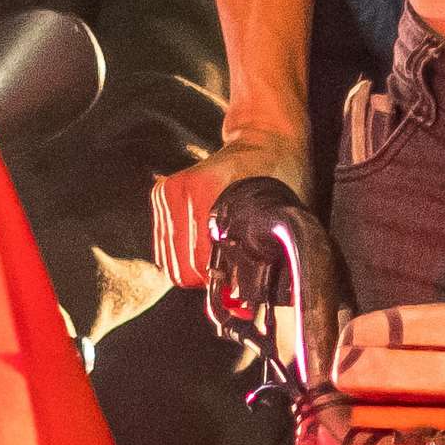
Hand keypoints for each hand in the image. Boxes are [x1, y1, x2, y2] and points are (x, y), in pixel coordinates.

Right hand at [153, 131, 311, 289]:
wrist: (264, 138)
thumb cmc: (281, 176)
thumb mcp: (284, 217)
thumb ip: (265, 261)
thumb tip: (242, 306)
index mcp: (209, 192)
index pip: (201, 265)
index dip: (224, 285)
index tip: (242, 286)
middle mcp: (181, 191)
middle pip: (181, 269)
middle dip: (208, 278)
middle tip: (235, 270)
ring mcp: (167, 191)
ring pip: (169, 262)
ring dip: (196, 266)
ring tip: (223, 251)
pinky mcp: (160, 193)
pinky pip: (164, 247)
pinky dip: (184, 253)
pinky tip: (208, 240)